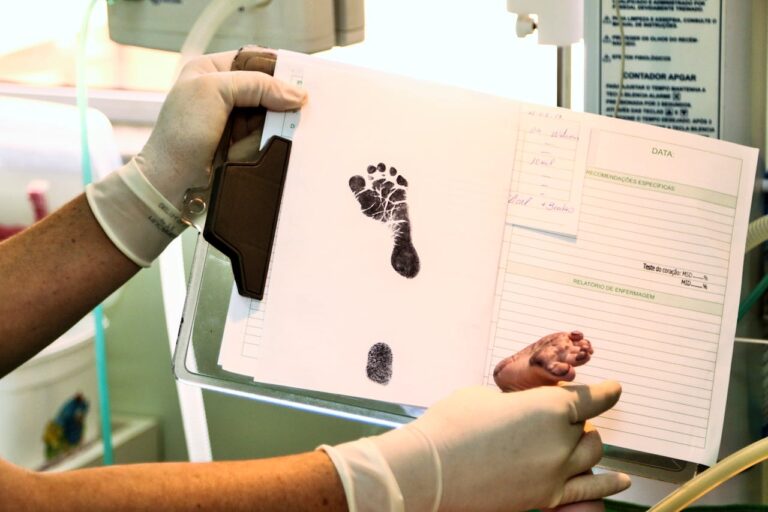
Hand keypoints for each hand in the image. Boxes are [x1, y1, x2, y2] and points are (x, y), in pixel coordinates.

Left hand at [86, 49, 305, 266]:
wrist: (172, 181)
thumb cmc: (181, 132)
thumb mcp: (214, 91)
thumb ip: (256, 85)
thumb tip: (297, 95)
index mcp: (211, 70)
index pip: (254, 60)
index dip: (277, 68)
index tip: (301, 79)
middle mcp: (223, 92)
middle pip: (267, 89)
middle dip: (279, 100)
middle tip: (297, 107)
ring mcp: (233, 119)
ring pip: (270, 115)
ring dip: (273, 124)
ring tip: (266, 132)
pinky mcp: (241, 143)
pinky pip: (266, 136)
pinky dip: (268, 141)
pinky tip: (262, 146)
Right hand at [323, 381, 629, 511]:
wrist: (431, 470)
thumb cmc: (452, 426)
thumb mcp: (486, 397)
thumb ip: (516, 403)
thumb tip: (524, 413)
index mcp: (548, 407)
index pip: (589, 398)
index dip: (605, 391)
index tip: (614, 388)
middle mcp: (560, 441)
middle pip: (586, 428)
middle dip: (575, 419)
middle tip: (557, 417)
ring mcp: (555, 474)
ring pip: (592, 457)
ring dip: (587, 445)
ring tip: (584, 441)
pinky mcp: (545, 499)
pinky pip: (589, 491)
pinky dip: (608, 484)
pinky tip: (621, 481)